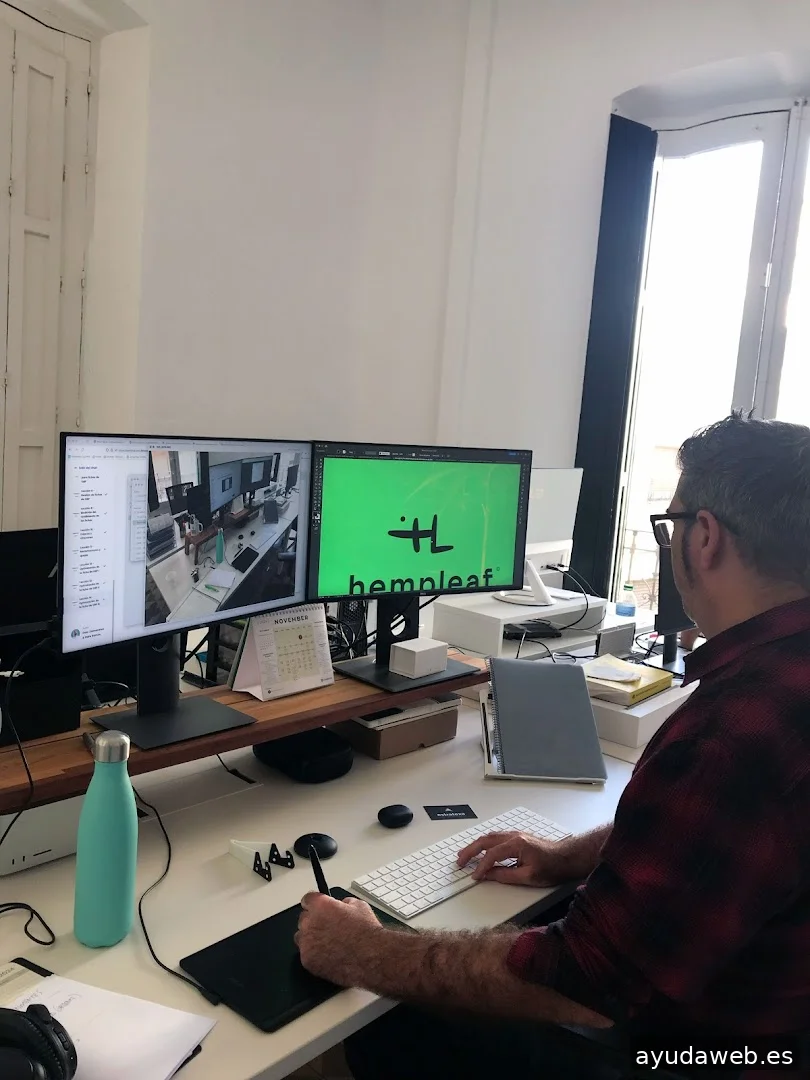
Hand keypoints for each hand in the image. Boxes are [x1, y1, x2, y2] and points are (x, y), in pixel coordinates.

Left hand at [295, 892, 380, 984]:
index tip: (317, 908)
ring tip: (327, 943)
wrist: (371, 956)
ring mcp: (307, 943)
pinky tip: (328, 956)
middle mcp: (310, 922)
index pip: (307, 900)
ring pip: (301, 937)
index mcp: (320, 906)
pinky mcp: (308, 960)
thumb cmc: (366, 932)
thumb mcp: (359, 906)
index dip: (314, 904)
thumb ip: (344, 903)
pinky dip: (314, 955)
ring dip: (311, 938)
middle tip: (328, 928)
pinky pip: (306, 955)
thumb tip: (342, 905)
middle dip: (313, 922)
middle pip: (303, 918)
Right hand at [457, 831, 572, 885]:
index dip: (481, 867)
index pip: (492, 855)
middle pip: (485, 841)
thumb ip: (506, 875)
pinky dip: (485, 843)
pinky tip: (481, 848)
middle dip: (470, 851)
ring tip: (465, 854)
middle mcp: (514, 836)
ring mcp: (516, 835)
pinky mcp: (518, 837)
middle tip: (459, 861)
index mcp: (516, 845)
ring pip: (489, 837)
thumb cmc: (551, 867)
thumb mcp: (528, 877)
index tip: (474, 876)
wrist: (566, 857)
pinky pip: (496, 837)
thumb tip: (488, 875)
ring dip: (475, 845)